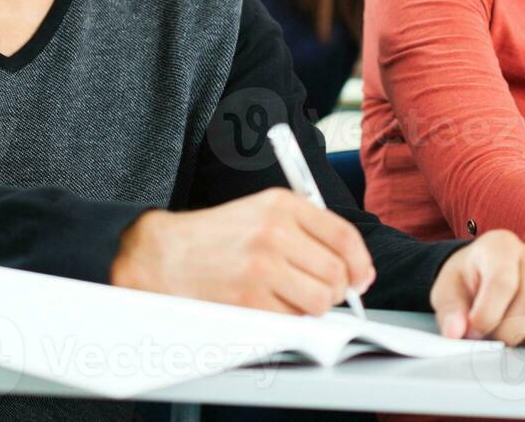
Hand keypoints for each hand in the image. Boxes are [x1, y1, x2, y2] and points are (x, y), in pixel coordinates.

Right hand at [109, 188, 373, 315]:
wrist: (163, 255)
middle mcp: (274, 232)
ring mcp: (261, 267)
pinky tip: (273, 306)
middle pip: (336, 273)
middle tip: (326, 292)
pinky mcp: (248, 299)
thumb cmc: (216, 237)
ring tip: (295, 299)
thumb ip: (306, 229)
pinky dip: (290, 320)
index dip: (360, 262)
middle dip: (339, 290)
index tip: (361, 277)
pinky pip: (293, 320)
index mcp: (282, 204)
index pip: (343, 235)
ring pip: (320, 300)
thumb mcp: (261, 211)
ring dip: (315, 307)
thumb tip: (352, 265)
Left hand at [430, 230, 524, 348]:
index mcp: (501, 246)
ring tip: (518, 338)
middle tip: (495, 339)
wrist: (483, 276)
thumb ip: (450, 311)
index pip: (503, 282)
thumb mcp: (447, 291)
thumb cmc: (467, 283)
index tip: (475, 332)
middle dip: (511, 332)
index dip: (488, 315)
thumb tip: (456, 332)